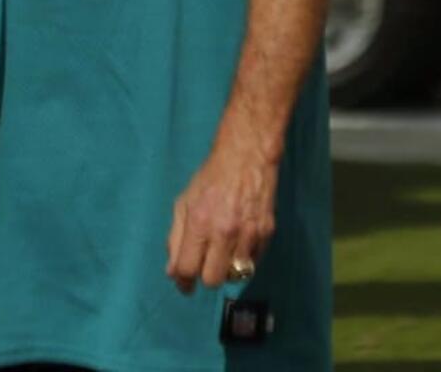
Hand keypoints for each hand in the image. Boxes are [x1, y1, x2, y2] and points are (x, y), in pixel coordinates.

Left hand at [165, 121, 277, 294]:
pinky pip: (254, 263)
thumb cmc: (211, 177)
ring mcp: (248, 235)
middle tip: (205, 265)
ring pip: (235, 276)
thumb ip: (175, 237)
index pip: (187, 269)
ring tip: (224, 250)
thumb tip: (173, 271)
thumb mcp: (184, 201)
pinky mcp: (267, 234)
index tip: (184, 283)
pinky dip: (244, 259)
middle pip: (212, 280)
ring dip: (227, 268)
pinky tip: (240, 242)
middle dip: (205, 276)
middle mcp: (224, 232)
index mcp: (199, 222)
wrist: (247, 156)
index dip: (182, 281)